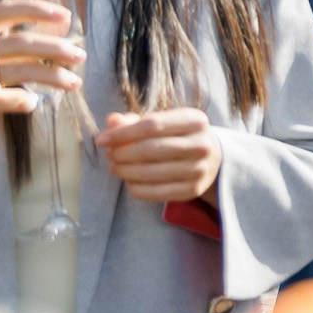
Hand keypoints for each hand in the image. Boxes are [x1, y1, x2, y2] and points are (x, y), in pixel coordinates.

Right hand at [0, 0, 82, 159]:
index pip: (6, 9)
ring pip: (22, 71)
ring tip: (74, 82)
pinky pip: (11, 100)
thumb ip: (2, 38)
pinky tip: (33, 102)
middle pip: (21, 43)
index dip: (37, 9)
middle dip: (56, 48)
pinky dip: (28, 101)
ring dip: (54, 77)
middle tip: (80, 55)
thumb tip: (53, 33)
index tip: (65, 14)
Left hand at [97, 109, 222, 204]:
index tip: (101, 140)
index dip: (122, 133)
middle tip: (109, 155)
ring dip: (125, 171)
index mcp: (195, 120)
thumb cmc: (178, 135)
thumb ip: (134, 120)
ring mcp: (200, 169)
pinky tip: (129, 181)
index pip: (152, 125)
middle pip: (151, 149)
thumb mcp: (162, 122)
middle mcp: (202, 144)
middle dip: (122, 153)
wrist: (211, 158)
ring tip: (115, 167)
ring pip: (152, 173)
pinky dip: (136, 188)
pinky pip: (157, 192)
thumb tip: (112, 121)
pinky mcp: (194, 189)